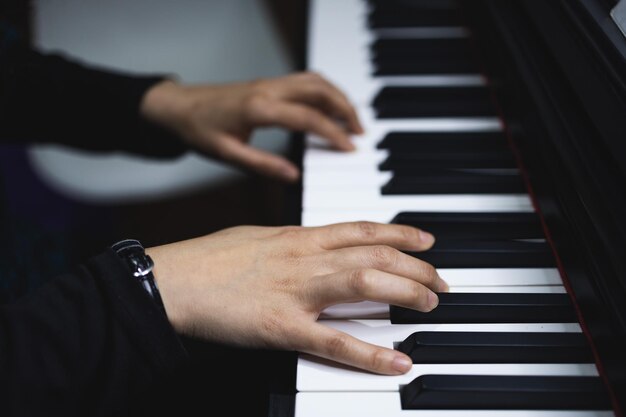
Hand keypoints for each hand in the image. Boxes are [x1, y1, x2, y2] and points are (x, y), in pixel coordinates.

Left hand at [140, 72, 363, 181]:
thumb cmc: (199, 130)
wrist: (178, 106)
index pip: (308, 118)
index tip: (350, 148)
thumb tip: (294, 176)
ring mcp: (269, 83)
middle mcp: (269, 90)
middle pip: (320, 90)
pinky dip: (324, 92)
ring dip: (338, 98)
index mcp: (259, 108)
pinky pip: (305, 81)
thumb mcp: (228, 155)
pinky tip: (329, 109)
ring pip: (315, 81)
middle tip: (361, 133)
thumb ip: (263, 165)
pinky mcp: (268, 84)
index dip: (333, 134)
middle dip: (346, 109)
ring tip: (351, 121)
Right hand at [146, 221, 447, 375]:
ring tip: (431, 303)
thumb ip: (291, 243)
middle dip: (416, 265)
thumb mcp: (256, 237)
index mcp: (297, 237)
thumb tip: (313, 245)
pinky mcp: (281, 327)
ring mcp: (295, 292)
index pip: (361, 228)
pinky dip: (369, 353)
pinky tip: (397, 362)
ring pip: (365, 283)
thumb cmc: (209, 259)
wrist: (170, 280)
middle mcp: (304, 258)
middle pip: (374, 253)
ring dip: (406, 291)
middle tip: (441, 279)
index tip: (426, 239)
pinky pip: (333, 340)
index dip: (399, 231)